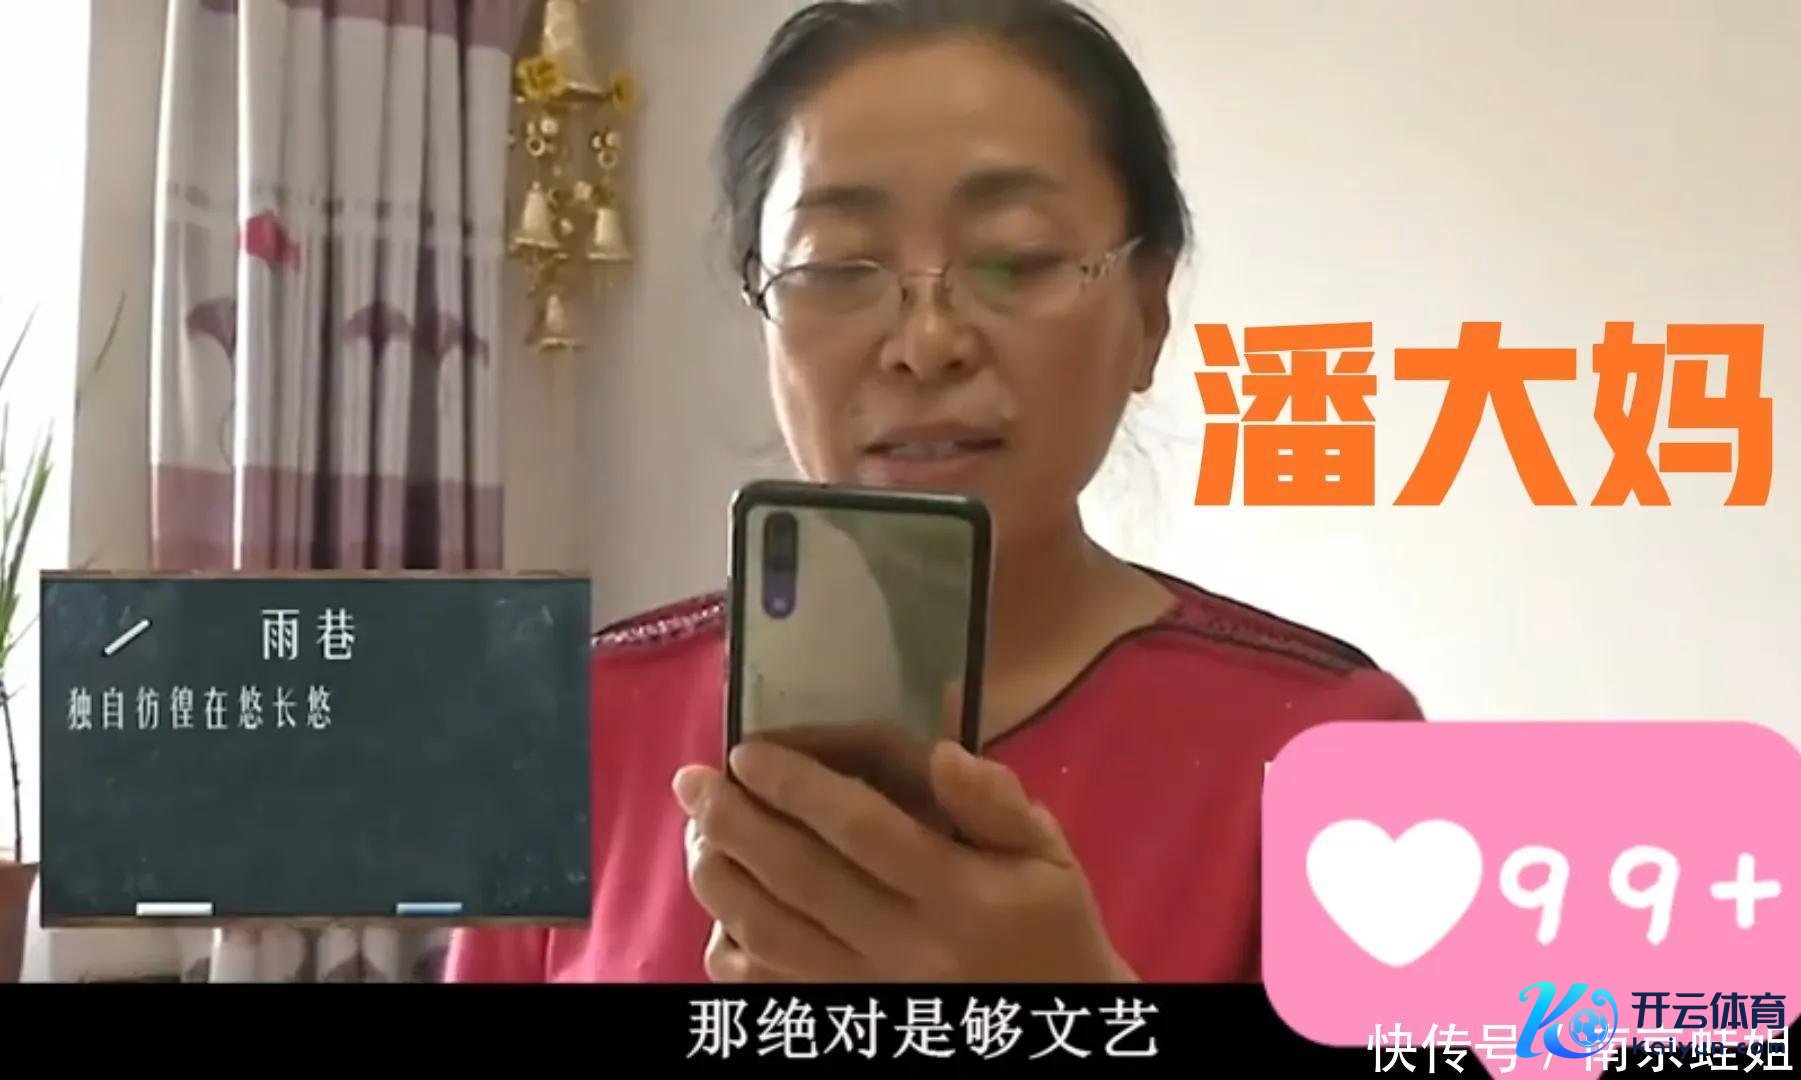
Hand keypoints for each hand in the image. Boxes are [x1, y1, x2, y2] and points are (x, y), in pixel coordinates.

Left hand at [673, 737, 1135, 982]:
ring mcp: (871, 988)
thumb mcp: (1048, 855)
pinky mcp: (850, 1016)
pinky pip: (772, 988)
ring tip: (695, 834)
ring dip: (719, 879)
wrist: (1050, 1024)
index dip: (797, 787)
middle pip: (799, 879)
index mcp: (960, 895)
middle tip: (691, 780)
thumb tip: (939, 754)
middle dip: (734, 822)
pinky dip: (732, 947)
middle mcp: (908, 947)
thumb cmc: (1050, 925)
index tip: (749, 752)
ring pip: (771, 935)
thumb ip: (995, 802)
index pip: (862, 830)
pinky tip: (719, 907)